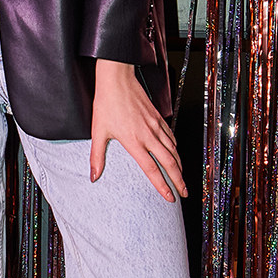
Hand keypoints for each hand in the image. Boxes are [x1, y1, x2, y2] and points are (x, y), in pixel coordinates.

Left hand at [89, 60, 187, 200]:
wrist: (117, 80)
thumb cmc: (106, 104)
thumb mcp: (98, 132)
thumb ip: (97, 157)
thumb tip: (93, 176)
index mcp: (134, 141)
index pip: (151, 169)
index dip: (162, 185)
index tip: (169, 197)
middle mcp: (148, 135)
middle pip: (169, 163)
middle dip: (178, 180)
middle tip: (184, 193)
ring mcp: (156, 126)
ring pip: (173, 150)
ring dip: (179, 166)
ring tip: (182, 178)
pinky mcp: (158, 118)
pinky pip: (171, 137)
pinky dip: (176, 148)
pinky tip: (176, 154)